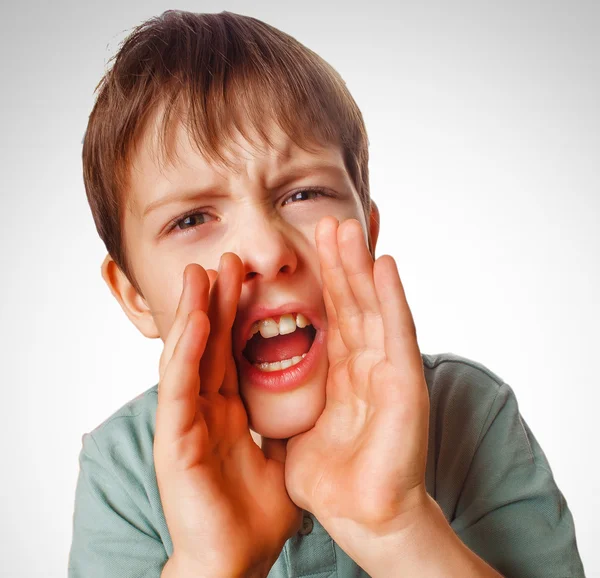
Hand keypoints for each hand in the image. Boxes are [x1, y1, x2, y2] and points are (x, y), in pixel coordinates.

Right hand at [154, 253, 301, 577]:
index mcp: (227, 410)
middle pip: (210, 345)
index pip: (232, 351)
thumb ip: (280, 424)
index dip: (239, 316)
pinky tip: (195, 321)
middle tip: (226, 261)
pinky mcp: (175, 442)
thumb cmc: (254, 513)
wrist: (236, 560)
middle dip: (217, 302)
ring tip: (202, 273)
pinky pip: (180, 390)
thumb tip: (302, 400)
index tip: (249, 279)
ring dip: (195, 314)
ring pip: (188, 357)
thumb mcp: (276, 454)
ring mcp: (186, 423)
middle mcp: (204, 409)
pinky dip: (186, 354)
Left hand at [285, 216, 430, 562]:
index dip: (323, 281)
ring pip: (374, 307)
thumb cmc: (334, 480)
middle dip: (340, 261)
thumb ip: (289, 400)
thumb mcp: (300, 427)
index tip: (310, 247)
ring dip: (361, 266)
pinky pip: (396, 333)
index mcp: (345, 374)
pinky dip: (391, 297)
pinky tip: (382, 263)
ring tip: (349, 225)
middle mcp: (370, 365)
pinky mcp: (407, 385)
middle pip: (354, 303)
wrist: (363, 520)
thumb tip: (260, 388)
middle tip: (328, 220)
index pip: (334, 316)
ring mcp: (390, 371)